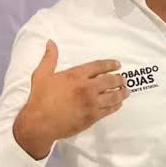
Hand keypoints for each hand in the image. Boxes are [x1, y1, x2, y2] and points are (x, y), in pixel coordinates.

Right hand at [13, 40, 129, 158]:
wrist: (39, 123)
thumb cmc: (39, 98)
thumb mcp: (42, 74)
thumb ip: (50, 58)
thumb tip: (51, 42)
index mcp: (76, 75)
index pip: (99, 66)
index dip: (110, 64)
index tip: (117, 65)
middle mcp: (87, 87)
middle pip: (110, 80)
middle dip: (119, 79)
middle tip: (124, 79)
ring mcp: (91, 103)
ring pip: (113, 96)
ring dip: (122, 93)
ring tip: (126, 91)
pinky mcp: (92, 117)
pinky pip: (109, 110)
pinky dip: (116, 106)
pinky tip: (118, 104)